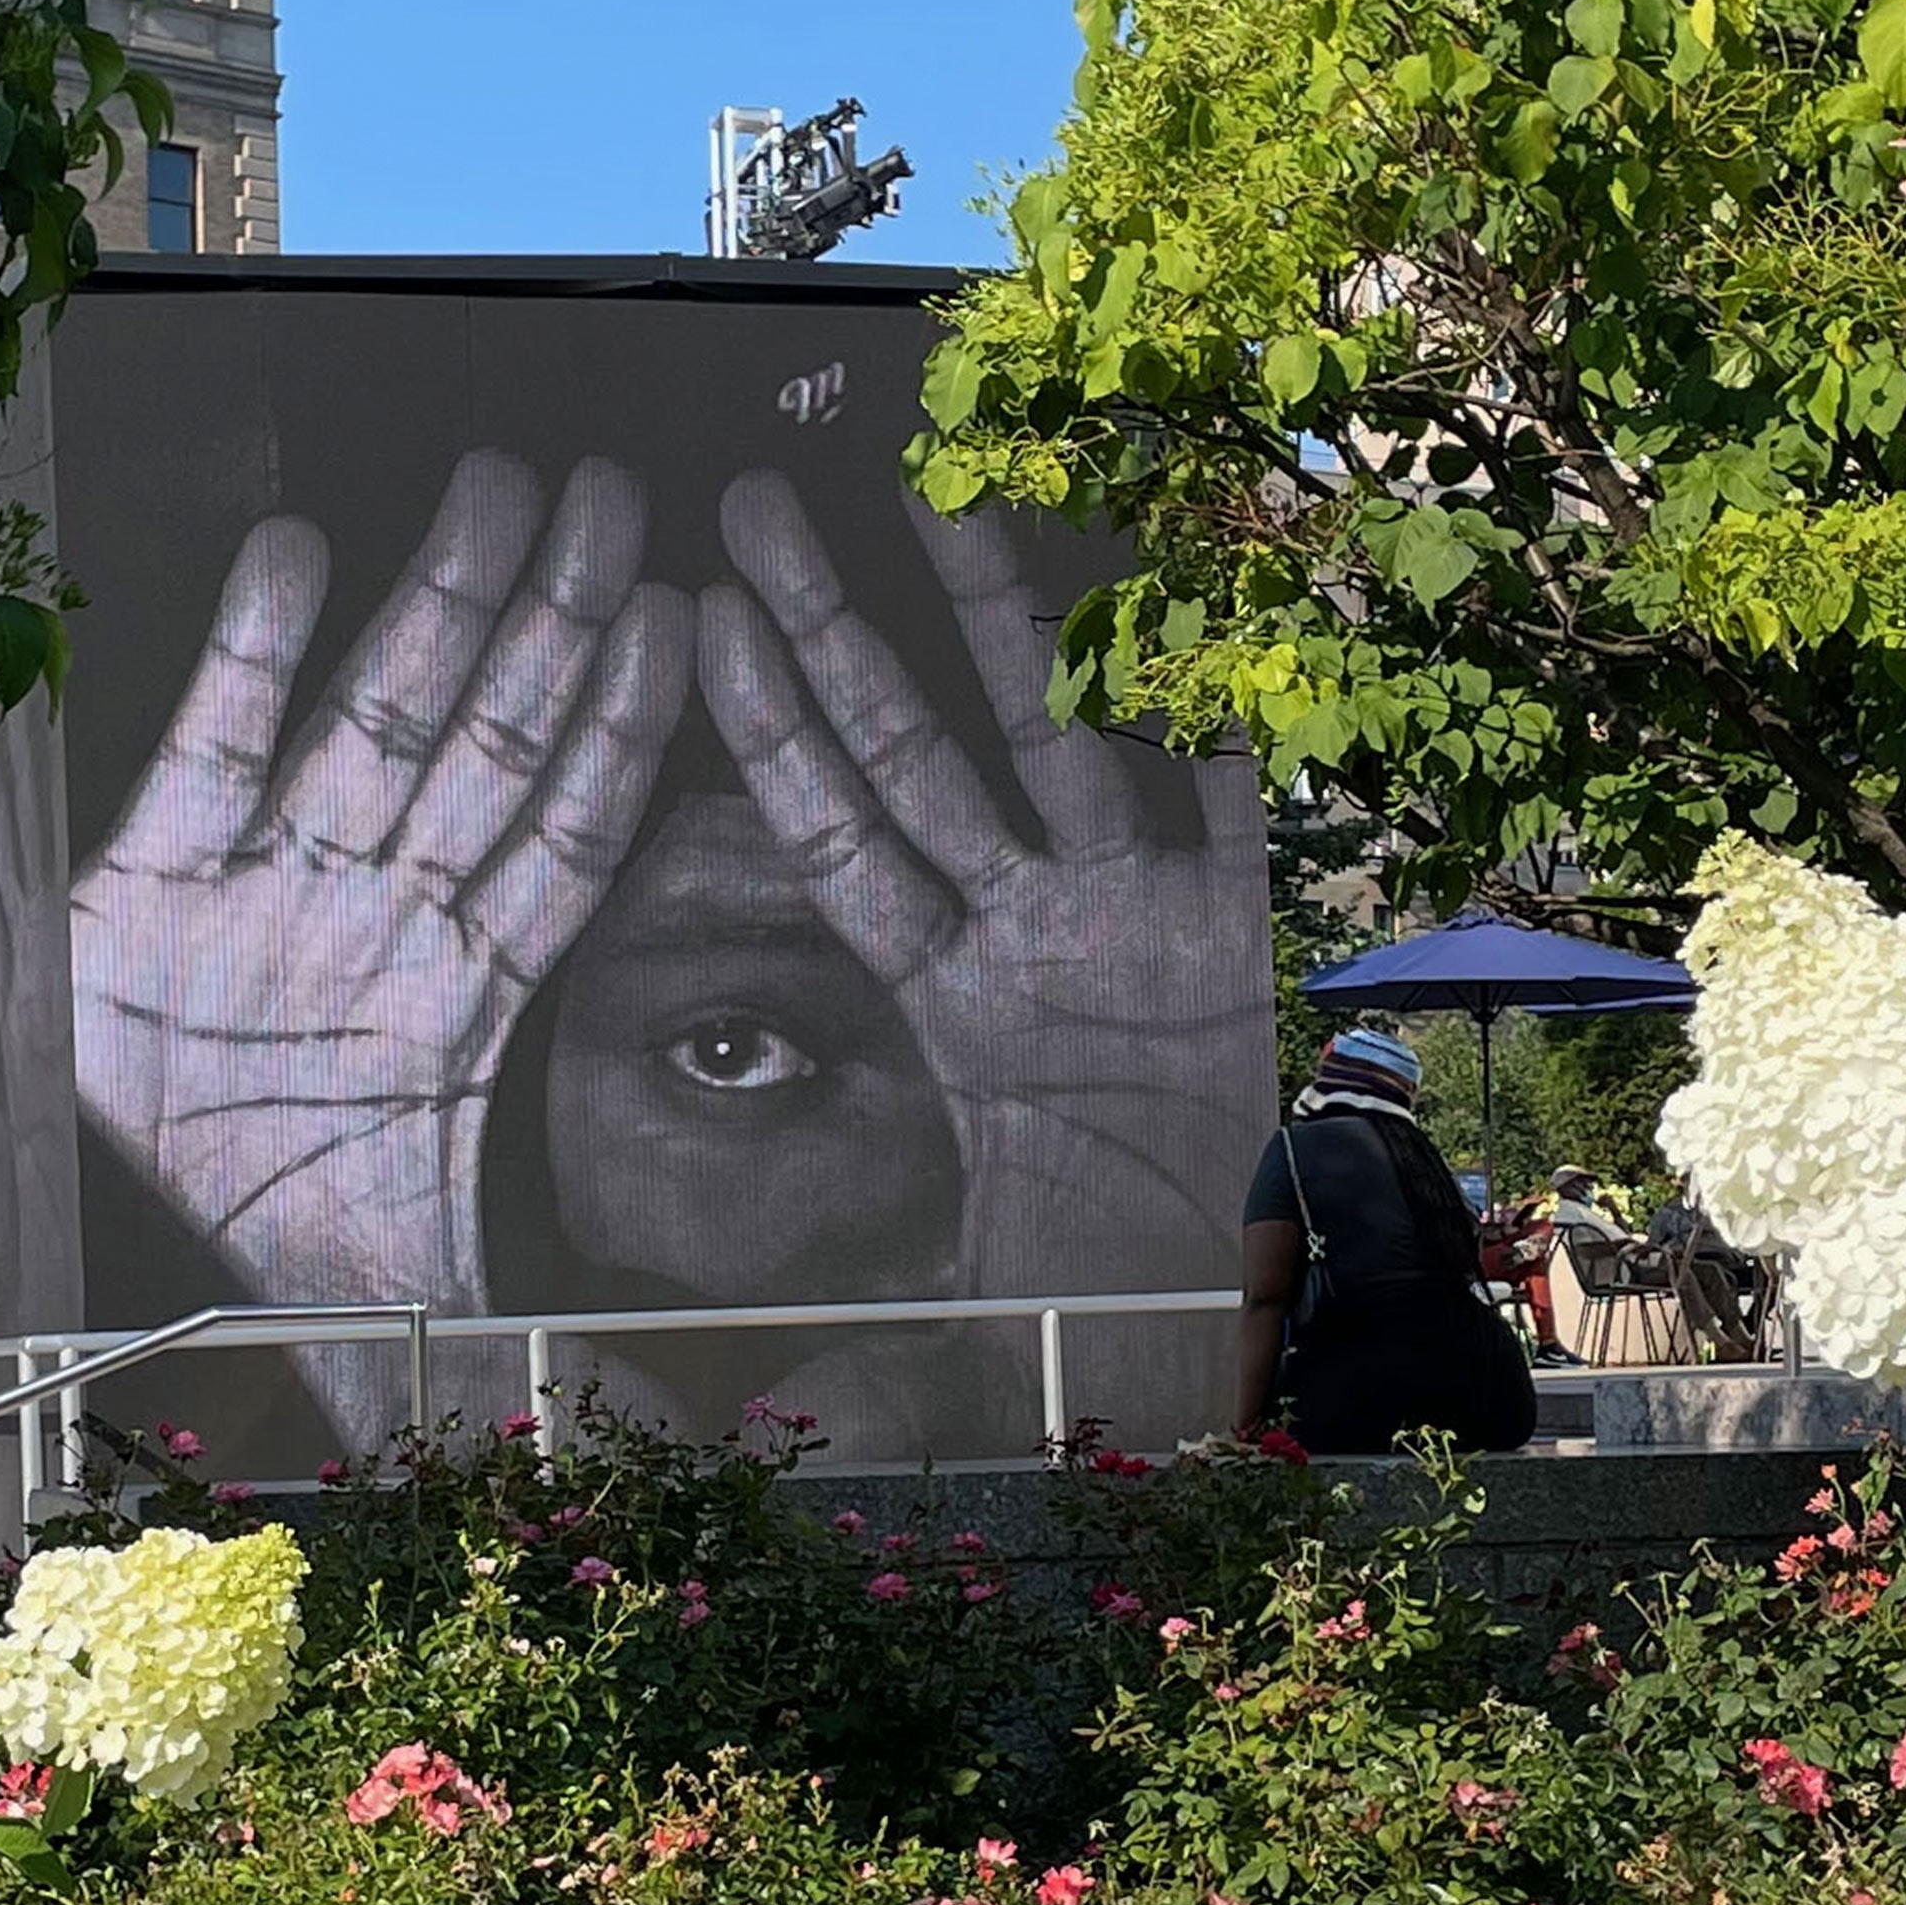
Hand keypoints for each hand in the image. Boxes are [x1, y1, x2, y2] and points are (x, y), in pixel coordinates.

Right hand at [72, 451, 690, 1447]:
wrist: (114, 1249)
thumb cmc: (296, 1246)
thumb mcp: (436, 1297)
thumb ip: (532, 1341)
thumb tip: (647, 1437)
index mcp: (461, 994)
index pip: (569, 842)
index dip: (630, 736)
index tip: (690, 622)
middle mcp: (380, 913)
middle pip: (492, 745)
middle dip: (557, 620)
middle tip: (616, 494)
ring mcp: (270, 884)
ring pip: (380, 721)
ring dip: (440, 604)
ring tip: (503, 487)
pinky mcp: (143, 882)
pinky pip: (212, 750)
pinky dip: (256, 658)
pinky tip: (302, 551)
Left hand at [698, 475, 1268, 1420]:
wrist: (1250, 1338)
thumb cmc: (1091, 1328)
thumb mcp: (933, 1346)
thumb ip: (826, 1360)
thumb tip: (655, 1430)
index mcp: (951, 1007)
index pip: (833, 840)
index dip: (762, 733)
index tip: (694, 621)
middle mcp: (1033, 937)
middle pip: (911, 753)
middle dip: (833, 626)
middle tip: (746, 502)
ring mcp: (1140, 920)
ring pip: (1050, 734)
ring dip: (990, 608)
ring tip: (925, 475)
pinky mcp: (1248, 928)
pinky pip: (1221, 780)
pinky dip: (1203, 678)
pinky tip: (1173, 566)